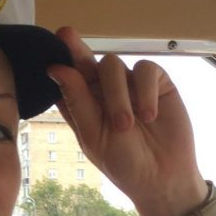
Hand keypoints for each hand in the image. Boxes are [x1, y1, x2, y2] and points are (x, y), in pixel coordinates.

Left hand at [46, 27, 208, 215]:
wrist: (163, 178)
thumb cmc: (124, 163)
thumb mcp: (95, 136)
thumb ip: (77, 101)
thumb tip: (55, 68)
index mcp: (83, 104)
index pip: (66, 77)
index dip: (58, 60)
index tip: (52, 51)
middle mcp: (103, 90)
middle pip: (87, 62)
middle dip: (78, 53)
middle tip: (67, 38)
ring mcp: (129, 84)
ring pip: (113, 65)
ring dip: (117, 94)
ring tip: (127, 125)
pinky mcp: (156, 82)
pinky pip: (145, 69)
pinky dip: (146, 91)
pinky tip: (149, 115)